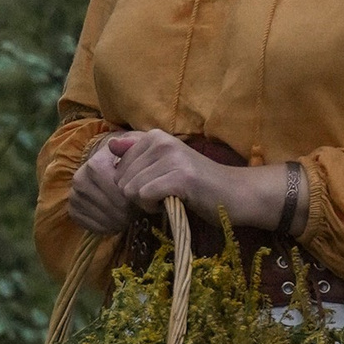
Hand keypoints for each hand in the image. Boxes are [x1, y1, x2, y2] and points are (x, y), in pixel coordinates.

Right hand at [65, 132, 140, 234]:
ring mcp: (74, 196)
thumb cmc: (128, 159)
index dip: (134, 197)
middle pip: (113, 208)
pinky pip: (96, 228)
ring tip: (129, 213)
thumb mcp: (134, 149)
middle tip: (138, 208)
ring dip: (121, 220)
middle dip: (129, 211)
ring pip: (105, 220)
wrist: (108, 165)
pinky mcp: (73, 211)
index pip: (118, 191)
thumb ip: (131, 147)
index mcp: (94, 164)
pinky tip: (117, 218)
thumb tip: (113, 144)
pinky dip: (110, 227)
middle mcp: (79, 180)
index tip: (142, 196)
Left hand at [104, 128, 289, 233]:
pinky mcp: (179, 177)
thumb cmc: (197, 183)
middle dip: (138, 195)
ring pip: (130, 190)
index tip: (157, 185)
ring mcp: (170, 158)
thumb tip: (110, 145)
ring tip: (169, 197)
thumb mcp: (164, 163)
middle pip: (121, 180)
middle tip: (164, 194)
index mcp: (155, 136)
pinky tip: (171, 203)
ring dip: (146, 203)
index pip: (117, 167)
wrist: (234, 193)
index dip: (133, 184)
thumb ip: (137, 153)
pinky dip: (154, 207)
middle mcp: (161, 141)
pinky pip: (144, 197)